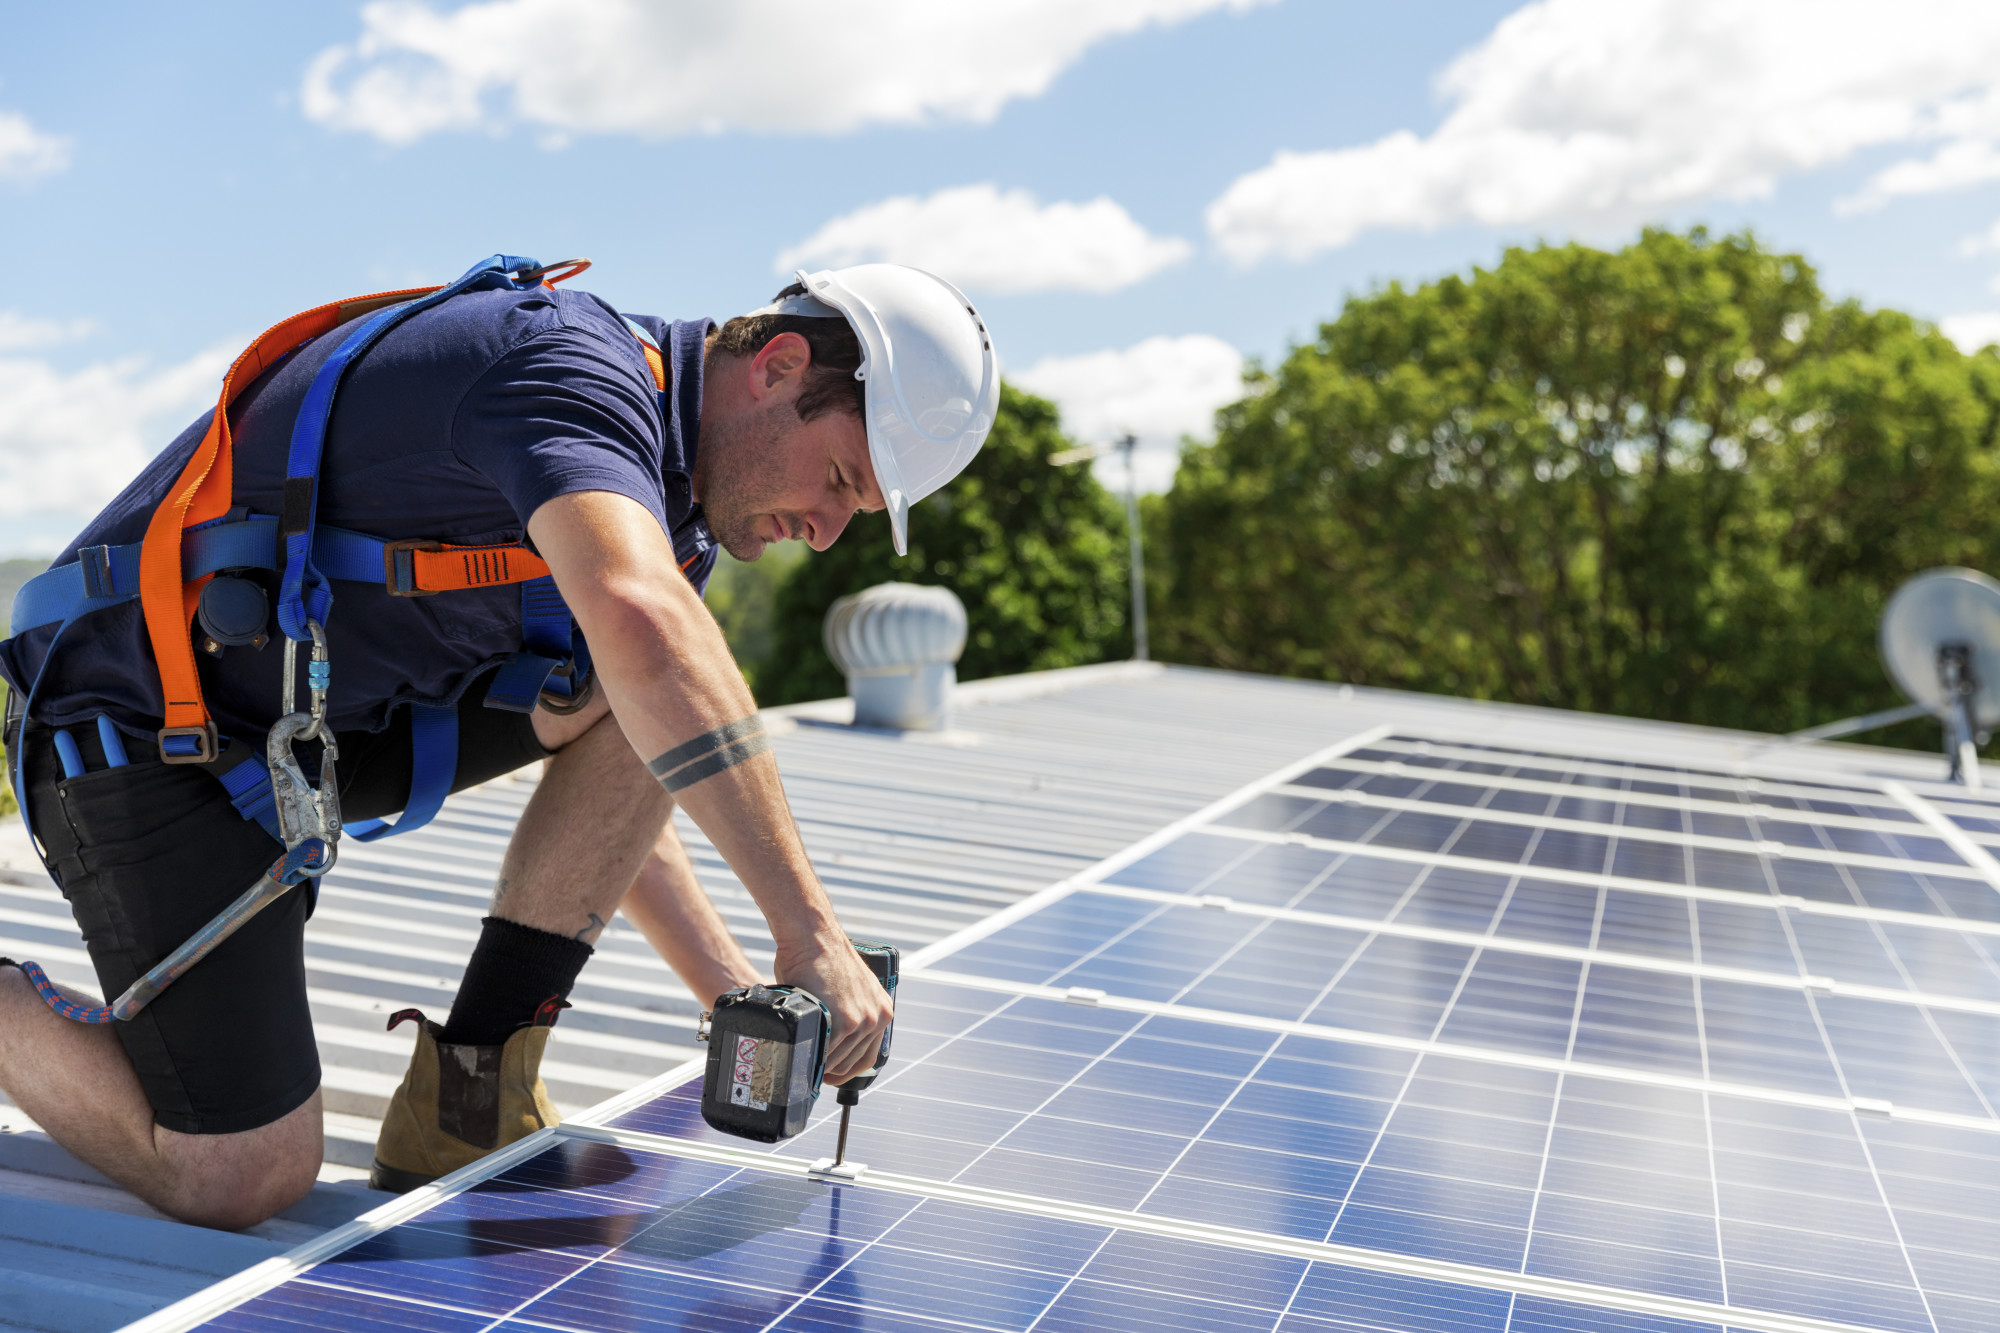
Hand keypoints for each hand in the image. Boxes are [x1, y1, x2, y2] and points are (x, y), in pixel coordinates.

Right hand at [773, 933, 892, 1085]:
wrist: (813, 938)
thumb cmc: (821, 959)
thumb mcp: (847, 991)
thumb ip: (845, 1014)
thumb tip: (831, 1041)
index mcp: (882, 1011)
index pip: (868, 1057)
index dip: (845, 1071)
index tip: (829, 1073)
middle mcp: (878, 1018)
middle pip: (852, 1063)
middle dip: (829, 1070)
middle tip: (809, 1070)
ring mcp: (863, 1021)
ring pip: (838, 1061)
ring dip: (819, 1064)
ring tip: (803, 1061)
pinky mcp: (846, 1021)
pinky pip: (827, 1053)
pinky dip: (813, 1058)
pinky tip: (802, 1055)